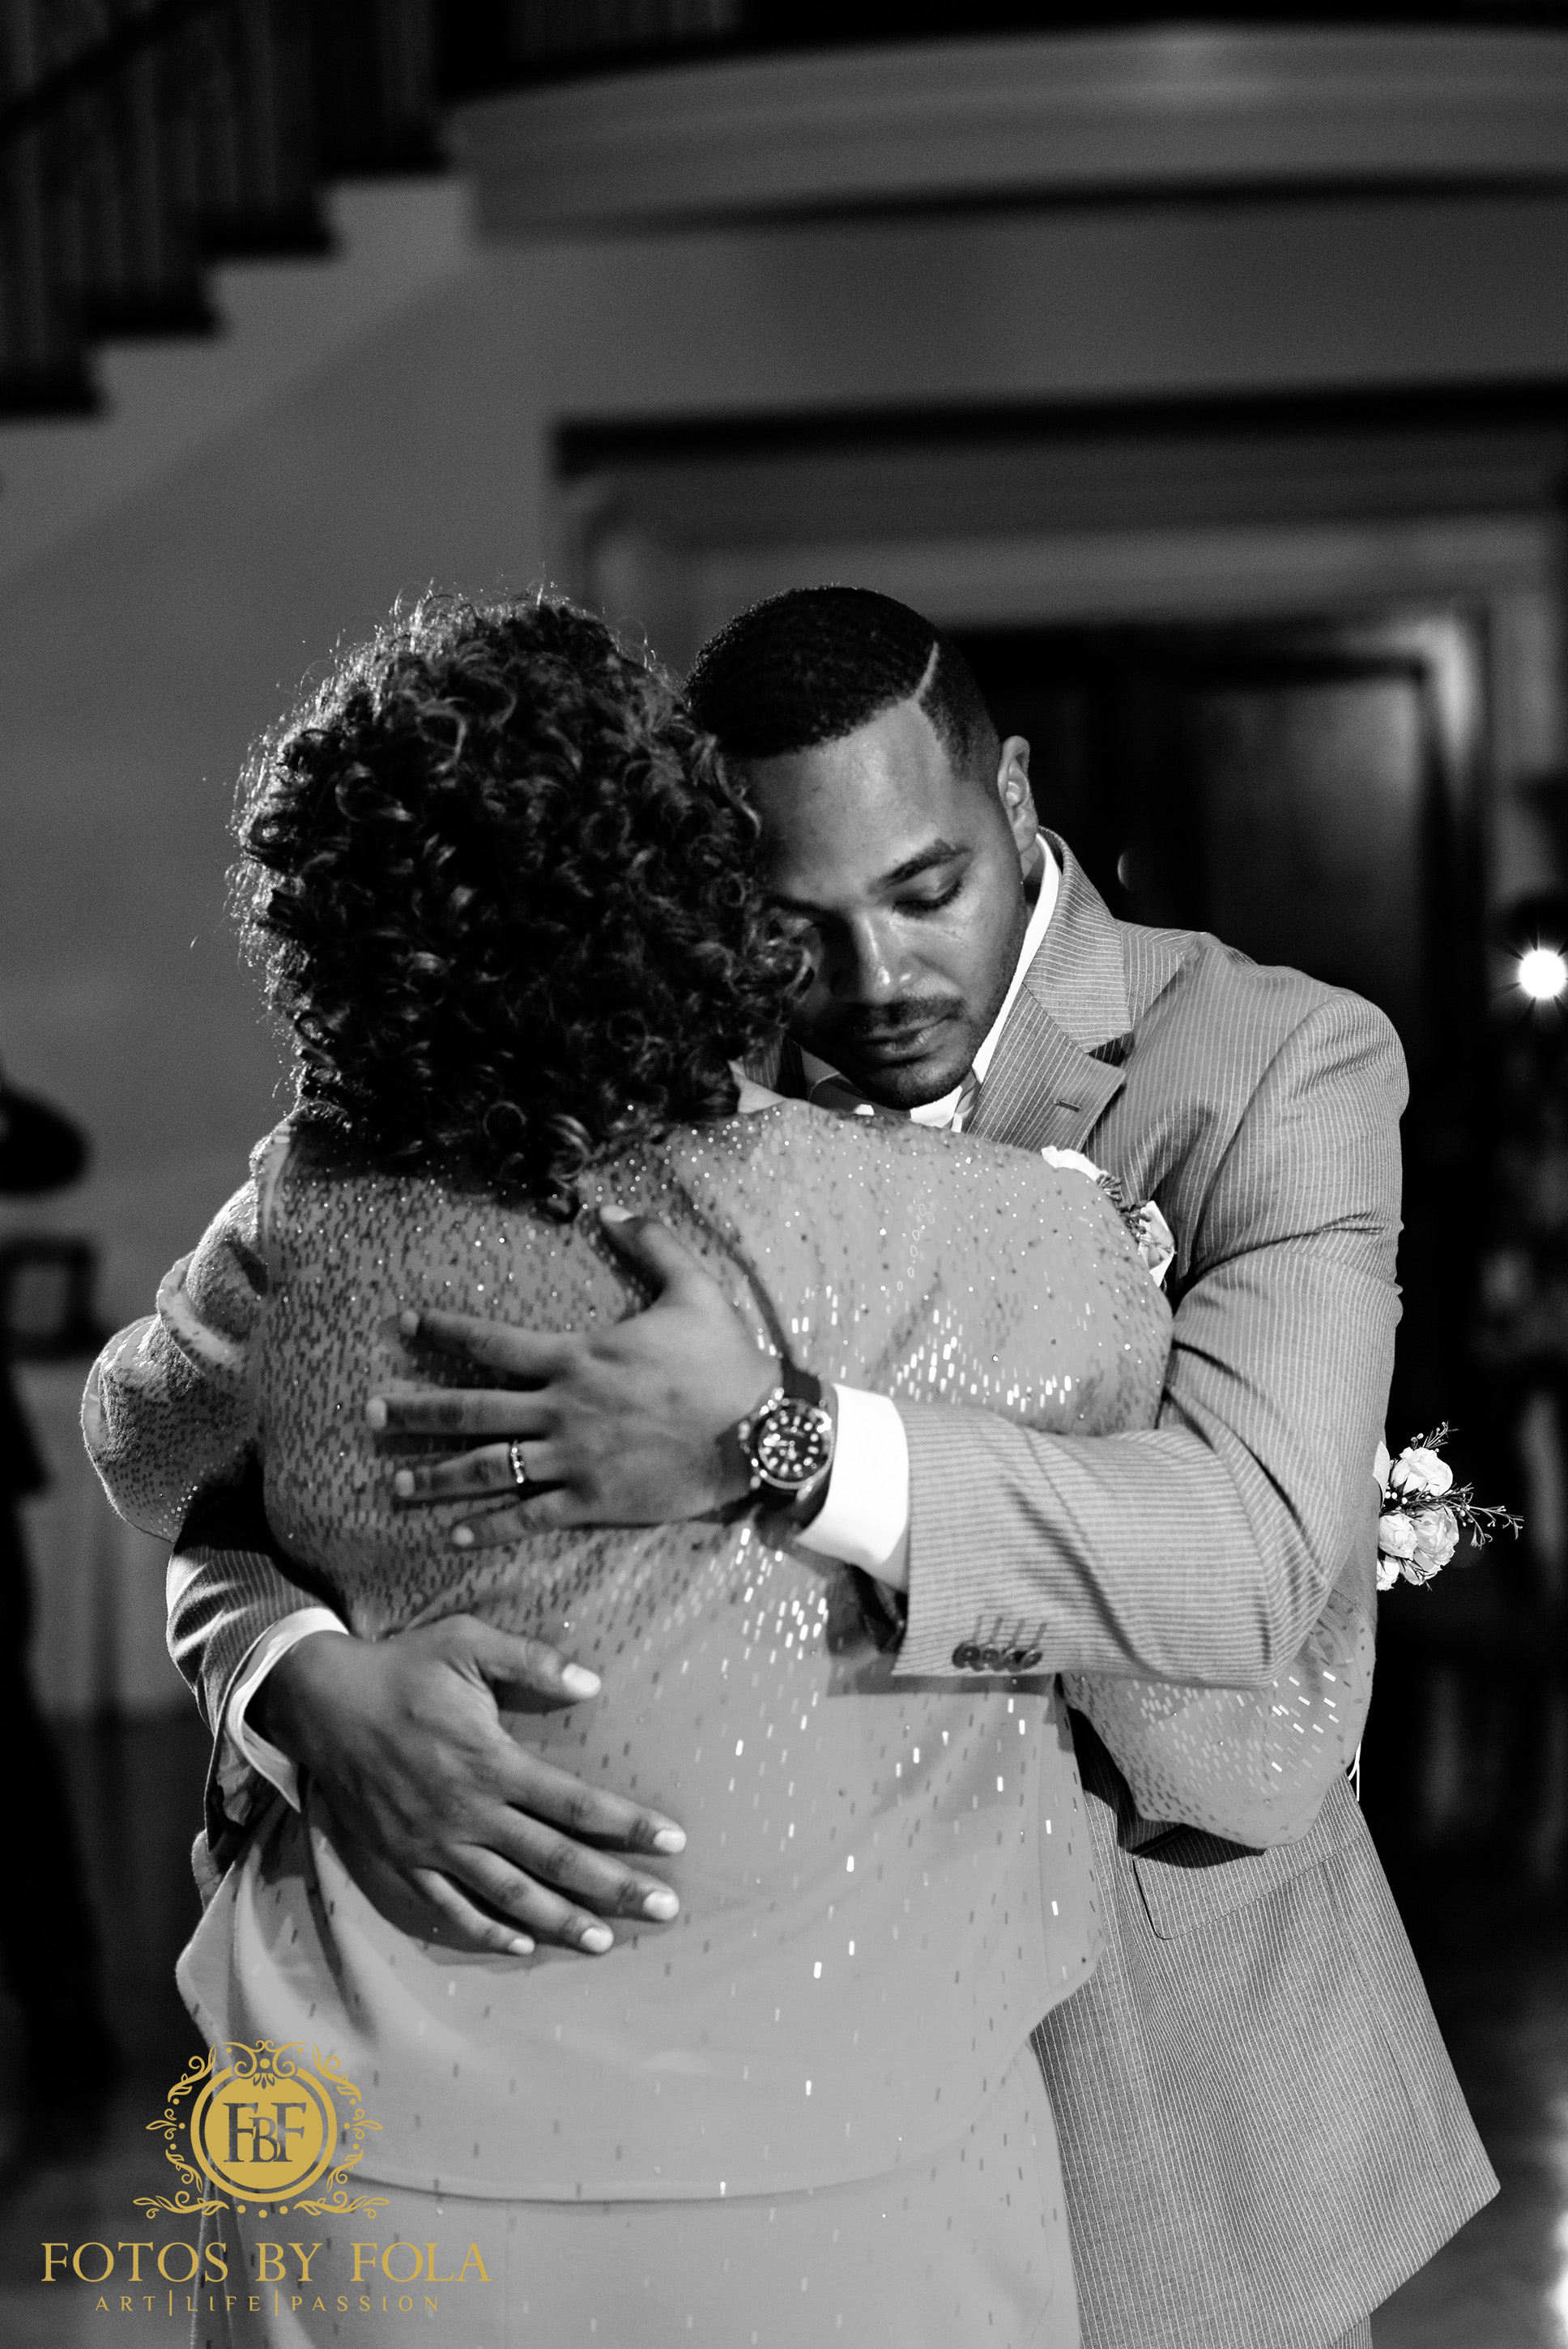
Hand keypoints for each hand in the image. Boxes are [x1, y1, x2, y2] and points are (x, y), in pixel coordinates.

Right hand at [259, 1617, 686, 1955]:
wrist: (323, 1702)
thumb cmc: (403, 1668)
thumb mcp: (468, 1643)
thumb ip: (532, 1662)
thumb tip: (592, 1683)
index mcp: (491, 1761)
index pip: (576, 1803)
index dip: (628, 1824)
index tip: (673, 1841)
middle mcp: (468, 1811)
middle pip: (554, 1859)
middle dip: (614, 1886)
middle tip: (664, 1909)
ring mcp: (434, 1843)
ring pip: (509, 1894)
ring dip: (559, 1921)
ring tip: (604, 1941)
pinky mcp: (404, 1859)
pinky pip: (450, 1906)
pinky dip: (486, 1931)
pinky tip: (521, 1946)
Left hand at [371, 1208, 776, 1544]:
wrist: (759, 1431)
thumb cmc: (724, 1360)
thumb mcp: (692, 1286)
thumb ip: (649, 1242)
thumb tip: (607, 1206)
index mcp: (577, 1356)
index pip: (492, 1342)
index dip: (443, 1329)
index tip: (404, 1323)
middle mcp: (562, 1409)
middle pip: (472, 1411)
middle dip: (416, 1412)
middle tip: (369, 1415)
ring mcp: (574, 1459)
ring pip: (489, 1468)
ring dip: (437, 1475)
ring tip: (396, 1483)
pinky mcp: (594, 1500)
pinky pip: (530, 1515)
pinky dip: (490, 1525)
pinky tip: (456, 1532)